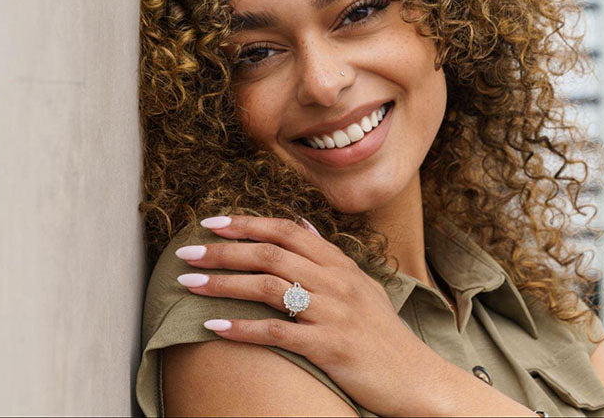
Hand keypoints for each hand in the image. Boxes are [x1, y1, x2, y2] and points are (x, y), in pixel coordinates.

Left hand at [173, 214, 449, 416]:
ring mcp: (334, 313)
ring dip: (223, 284)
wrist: (418, 379)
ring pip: (268, 287)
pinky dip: (242, 329)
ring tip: (188, 284)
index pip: (286, 231)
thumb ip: (331, 256)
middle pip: (270, 254)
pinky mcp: (330, 346)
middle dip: (223, 250)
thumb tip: (302, 224)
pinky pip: (277, 332)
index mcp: (341, 264)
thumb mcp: (364, 285)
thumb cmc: (384, 335)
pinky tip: (213, 328)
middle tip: (186, 251)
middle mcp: (336, 282)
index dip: (247, 224)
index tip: (211, 222)